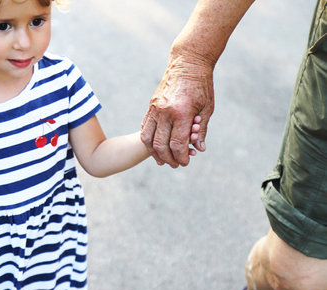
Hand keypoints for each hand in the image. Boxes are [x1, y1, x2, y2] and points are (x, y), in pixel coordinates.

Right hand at [141, 52, 213, 167]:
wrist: (188, 63)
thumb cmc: (202, 86)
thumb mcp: (207, 109)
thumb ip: (201, 131)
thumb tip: (199, 149)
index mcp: (182, 112)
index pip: (177, 144)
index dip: (181, 157)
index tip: (186, 162)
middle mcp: (165, 112)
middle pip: (160, 144)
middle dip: (168, 158)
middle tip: (176, 164)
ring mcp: (155, 108)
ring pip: (147, 138)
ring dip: (154, 152)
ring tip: (163, 160)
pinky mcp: (151, 106)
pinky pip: (145, 127)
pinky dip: (148, 139)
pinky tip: (156, 146)